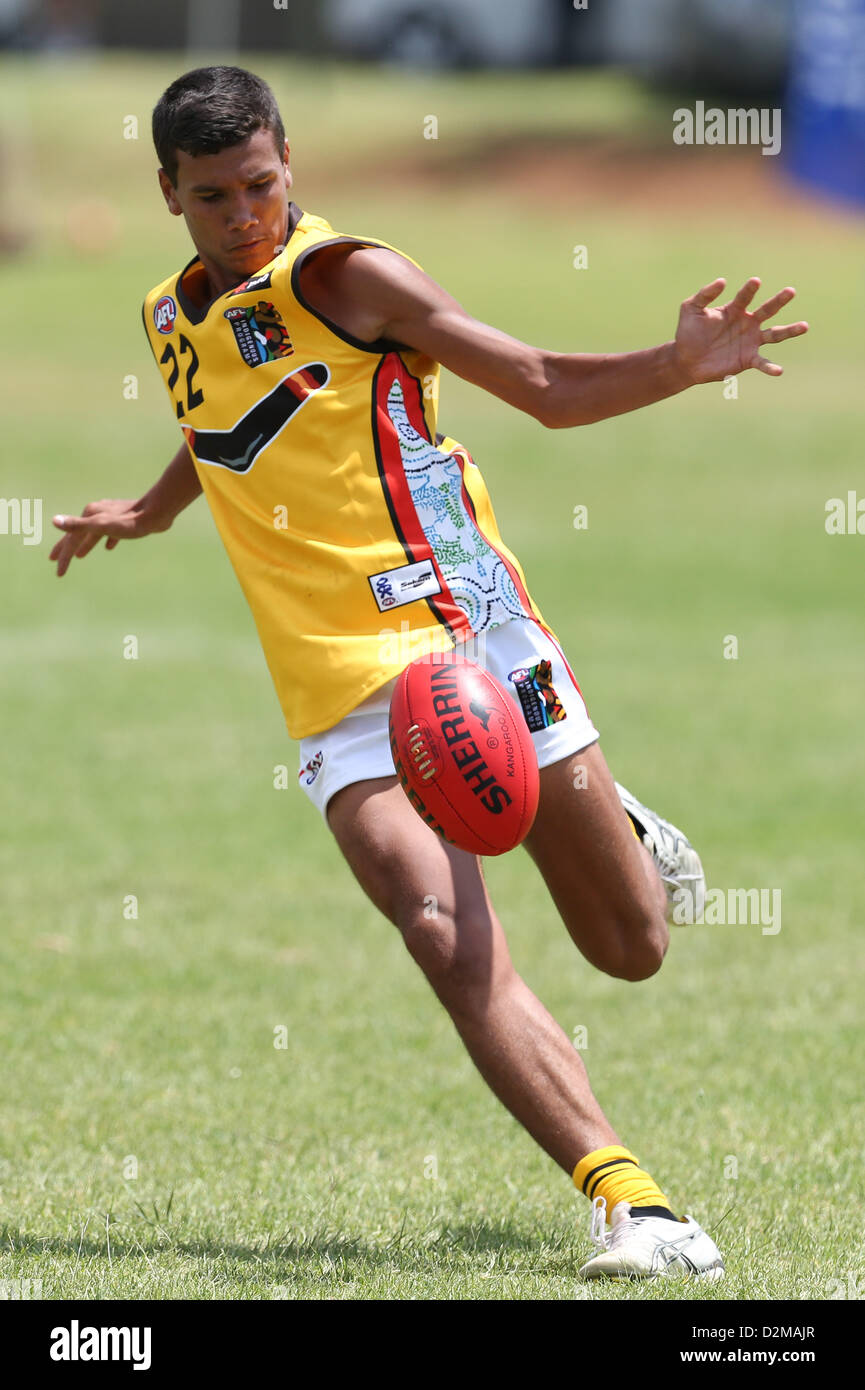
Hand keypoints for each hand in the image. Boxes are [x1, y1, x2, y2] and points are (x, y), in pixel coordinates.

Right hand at [49, 498, 166, 576]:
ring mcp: (112, 516)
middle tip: (54, 561)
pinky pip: (111, 532)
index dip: (64, 557)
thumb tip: (54, 521)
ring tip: (80, 556)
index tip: (59, 574)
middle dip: (67, 549)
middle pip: (79, 534)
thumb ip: (78, 525)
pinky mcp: (126, 520)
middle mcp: (98, 513)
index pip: (72, 540)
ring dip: (85, 544)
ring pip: (94, 533)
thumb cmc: (131, 522)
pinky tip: (109, 547)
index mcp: (90, 516)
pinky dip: (106, 540)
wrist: (158, 511)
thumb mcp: (102, 526)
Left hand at [673, 276, 808, 384]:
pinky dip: (770, 367)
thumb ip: (704, 295)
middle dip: (779, 301)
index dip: (750, 289)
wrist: (685, 360)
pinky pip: (762, 362)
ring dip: (790, 330)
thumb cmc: (688, 332)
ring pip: (775, 334)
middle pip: (767, 310)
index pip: (745, 296)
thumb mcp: (690, 309)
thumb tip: (722, 281)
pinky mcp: (747, 359)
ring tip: (805, 326)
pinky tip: (779, 371)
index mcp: (734, 309)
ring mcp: (750, 341)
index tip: (755, 282)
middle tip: (791, 291)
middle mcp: (747, 323)